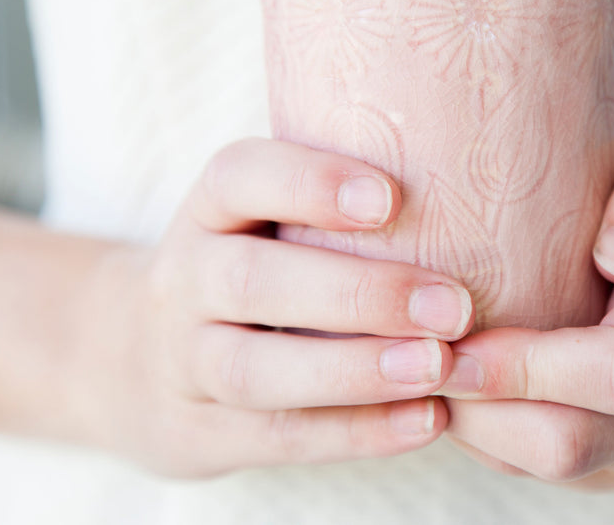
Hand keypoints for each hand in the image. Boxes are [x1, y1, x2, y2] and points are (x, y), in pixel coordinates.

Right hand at [72, 138, 473, 476]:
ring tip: (437, 367)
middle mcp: (186, 278)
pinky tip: (426, 420)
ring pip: (255, 369)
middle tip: (452, 306)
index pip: (239, 177)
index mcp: (209, 211)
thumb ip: (338, 207)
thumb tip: (472, 184)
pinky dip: (356, 432)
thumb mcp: (266, 222)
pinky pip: (278, 436)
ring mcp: (184, 359)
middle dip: (358, 294)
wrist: (141, 362)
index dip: (310, 184)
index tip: (390, 198)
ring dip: (354, 371)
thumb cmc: (254, 269)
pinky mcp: (201, 430)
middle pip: (251, 281)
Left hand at [439, 130, 613, 488]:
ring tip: (426, 363)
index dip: (530, 364)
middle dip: (485, 404)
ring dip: (478, 423)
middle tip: (416, 353)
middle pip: (575, 440)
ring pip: (550, 467)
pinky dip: (489, 432)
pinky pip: (542, 470)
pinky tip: (457, 379)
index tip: (453, 332)